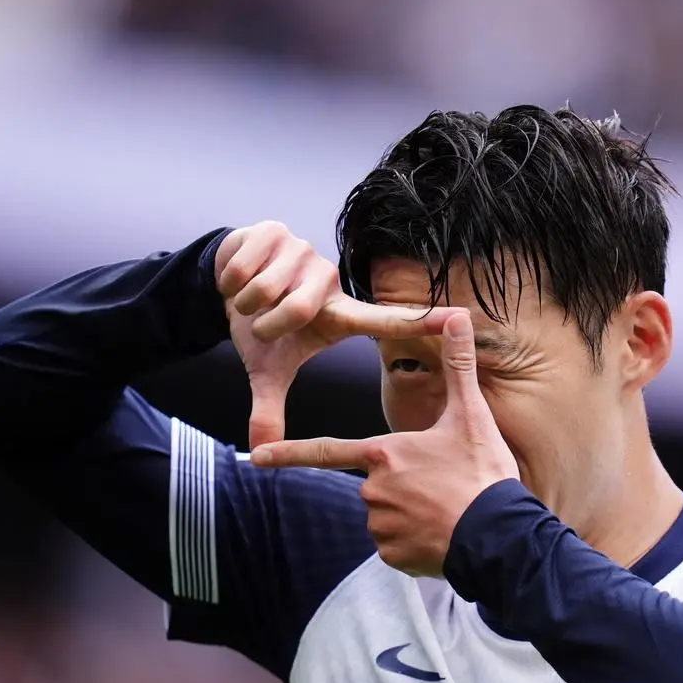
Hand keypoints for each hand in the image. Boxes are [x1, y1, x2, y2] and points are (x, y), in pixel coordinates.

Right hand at [215, 221, 456, 448]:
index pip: (384, 320)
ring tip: (250, 301)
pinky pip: (245, 268)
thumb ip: (269, 408)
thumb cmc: (260, 327)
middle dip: (267, 323)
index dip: (419, 321)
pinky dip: (230, 282)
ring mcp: (305, 252)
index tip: (458, 318)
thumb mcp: (267, 370)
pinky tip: (236, 279)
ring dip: (246, 303)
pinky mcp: (275, 231)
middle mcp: (330, 280)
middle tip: (262, 324)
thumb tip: (260, 451)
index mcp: (339, 315)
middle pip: (297, 308)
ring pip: (267, 288)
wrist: (225, 284)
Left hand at [250, 312, 520, 576]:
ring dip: (410, 513)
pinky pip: (396, 545)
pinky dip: (415, 541)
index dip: (287, 452)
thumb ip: (458, 365)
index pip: (324, 450)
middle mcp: (373, 490)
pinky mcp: (393, 556)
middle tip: (443, 486)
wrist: (498, 536)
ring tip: (446, 510)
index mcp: (383, 454)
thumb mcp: (471, 414)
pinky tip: (442, 534)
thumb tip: (458, 314)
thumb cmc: (481, 473)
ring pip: (386, 515)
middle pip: (375, 484)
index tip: (256, 456)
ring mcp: (380, 526)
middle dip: (403, 486)